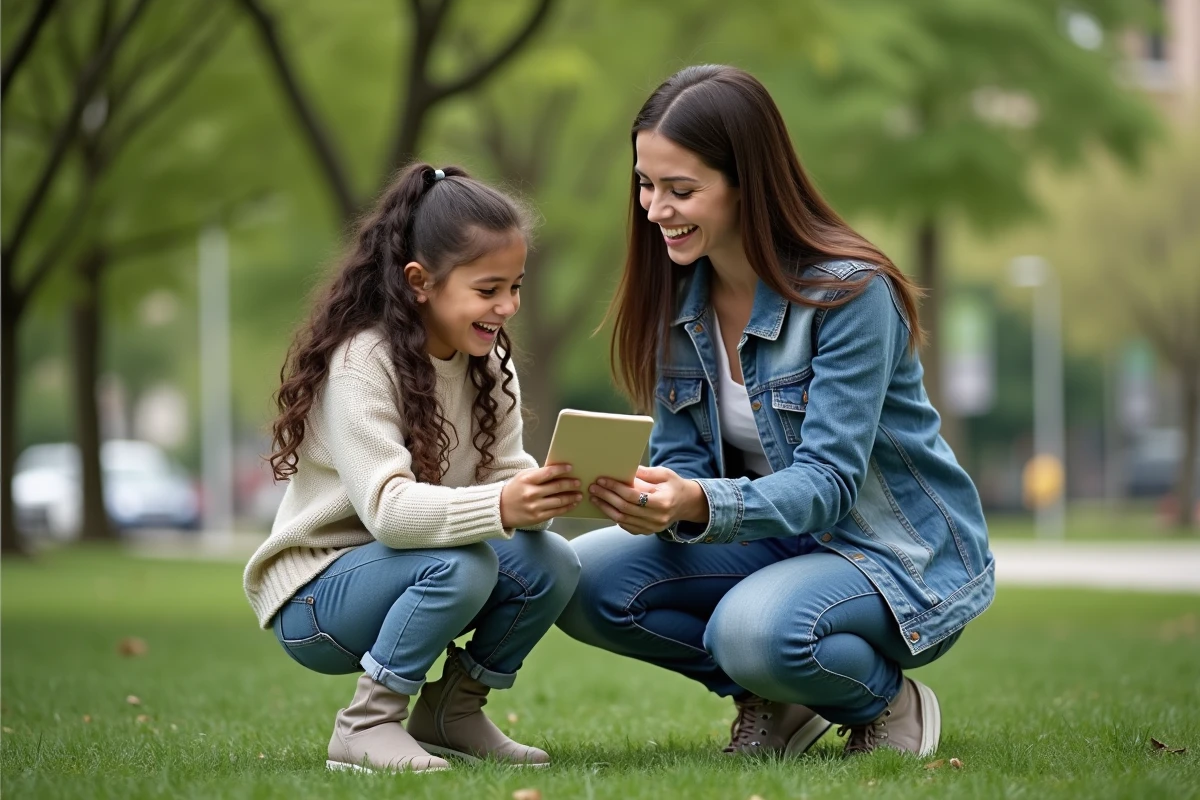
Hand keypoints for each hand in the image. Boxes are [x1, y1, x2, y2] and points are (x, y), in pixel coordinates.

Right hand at [500, 464, 582, 528]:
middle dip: (570, 484)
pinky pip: (556, 512)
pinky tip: (573, 504)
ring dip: (572, 497)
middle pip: (556, 487)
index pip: (548, 472)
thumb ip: (538, 474)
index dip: (561, 469)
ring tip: (579, 494)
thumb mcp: (522, 477)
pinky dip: (567, 507)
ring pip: (559, 501)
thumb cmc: (514, 490)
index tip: (571, 467)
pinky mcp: (537, 517)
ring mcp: (535, 507)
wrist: (500, 509)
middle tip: (578, 482)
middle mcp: (531, 493)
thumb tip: (557, 471)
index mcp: (527, 480)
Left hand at [588, 465, 707, 534]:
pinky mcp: (647, 532)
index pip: (633, 496)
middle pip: (625, 508)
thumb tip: (625, 469)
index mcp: (663, 502)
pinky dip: (614, 517)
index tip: (602, 480)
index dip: (615, 488)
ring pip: (622, 520)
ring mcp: (652, 527)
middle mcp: (658, 518)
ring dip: (606, 508)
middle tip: (593, 488)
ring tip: (594, 497)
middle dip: (606, 497)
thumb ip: (646, 473)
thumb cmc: (674, 486)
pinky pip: (626, 526)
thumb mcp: (664, 474)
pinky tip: (605, 507)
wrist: (686, 504)